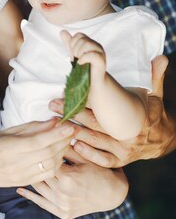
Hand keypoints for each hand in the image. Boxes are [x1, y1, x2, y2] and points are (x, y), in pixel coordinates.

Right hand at [0, 118, 73, 187]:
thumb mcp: (7, 132)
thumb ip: (31, 127)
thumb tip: (53, 122)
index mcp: (9, 148)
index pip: (38, 142)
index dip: (56, 134)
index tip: (69, 125)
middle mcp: (16, 164)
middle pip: (48, 154)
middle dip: (63, 141)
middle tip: (71, 130)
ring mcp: (22, 175)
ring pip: (50, 165)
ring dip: (62, 152)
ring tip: (65, 141)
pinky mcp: (25, 182)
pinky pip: (47, 174)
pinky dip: (57, 164)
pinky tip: (58, 154)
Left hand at [16, 147, 128, 218]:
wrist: (113, 195)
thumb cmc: (101, 172)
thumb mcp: (86, 157)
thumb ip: (67, 147)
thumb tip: (53, 130)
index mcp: (68, 177)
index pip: (46, 160)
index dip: (40, 151)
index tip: (32, 144)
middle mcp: (63, 193)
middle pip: (41, 174)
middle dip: (33, 163)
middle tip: (21, 154)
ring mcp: (62, 205)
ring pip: (38, 188)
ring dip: (29, 177)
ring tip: (18, 167)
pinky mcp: (62, 213)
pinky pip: (41, 204)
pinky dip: (30, 196)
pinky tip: (19, 188)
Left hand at [49, 55, 175, 166]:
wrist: (165, 139)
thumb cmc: (154, 113)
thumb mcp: (155, 95)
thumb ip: (155, 77)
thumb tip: (161, 57)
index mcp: (134, 120)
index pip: (106, 110)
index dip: (86, 102)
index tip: (68, 93)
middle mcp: (127, 136)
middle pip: (95, 124)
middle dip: (73, 114)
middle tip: (53, 104)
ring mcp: (124, 151)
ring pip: (95, 141)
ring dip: (74, 133)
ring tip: (56, 124)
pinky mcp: (120, 161)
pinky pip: (103, 160)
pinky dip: (89, 154)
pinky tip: (74, 146)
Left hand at [61, 30, 105, 81]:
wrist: (92, 84)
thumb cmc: (83, 70)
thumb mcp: (74, 55)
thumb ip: (69, 43)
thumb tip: (62, 31)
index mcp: (91, 43)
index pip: (79, 35)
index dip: (72, 43)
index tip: (73, 54)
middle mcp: (97, 46)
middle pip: (82, 39)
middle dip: (75, 49)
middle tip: (76, 59)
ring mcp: (100, 53)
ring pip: (87, 44)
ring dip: (79, 53)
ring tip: (79, 62)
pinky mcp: (101, 61)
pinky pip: (92, 54)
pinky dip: (83, 58)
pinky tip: (81, 64)